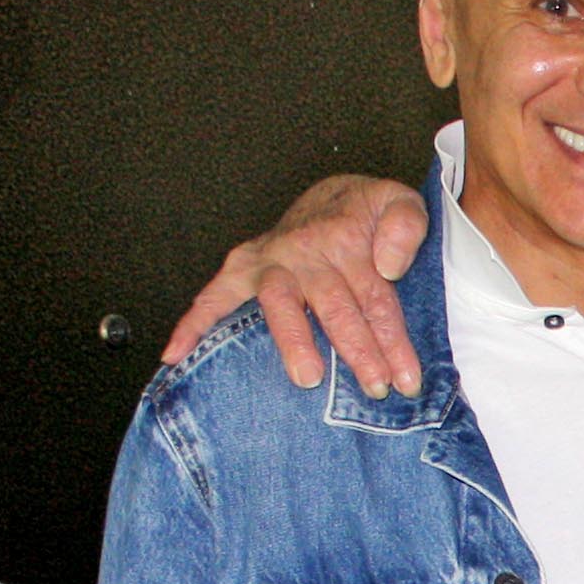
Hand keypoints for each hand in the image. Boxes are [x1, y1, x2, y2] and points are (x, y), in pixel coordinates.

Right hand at [162, 175, 428, 397]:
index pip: (374, 296)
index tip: (406, 377)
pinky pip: (213, 295)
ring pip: (281, 304)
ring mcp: (270, 262)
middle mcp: (303, 251)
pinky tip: (176, 354)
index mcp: (344, 238)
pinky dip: (193, 323)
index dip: (392, 339)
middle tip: (373, 386)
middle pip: (333, 305)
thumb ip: (405, 225)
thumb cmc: (367, 212)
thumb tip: (388, 264)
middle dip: (356, 349)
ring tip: (307, 378)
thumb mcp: (399, 202)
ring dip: (294, 341)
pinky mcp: (242, 270)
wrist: (332, 197)